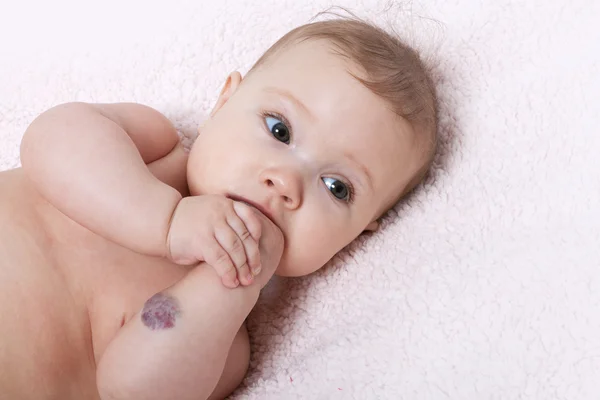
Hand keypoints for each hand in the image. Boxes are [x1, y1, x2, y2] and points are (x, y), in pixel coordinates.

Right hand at [166, 195, 281, 287]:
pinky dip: (228, 273)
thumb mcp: (210, 212)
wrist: (160, 221)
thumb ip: (226, 223)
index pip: (251, 220)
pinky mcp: (202, 241)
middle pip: (245, 238)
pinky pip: (221, 260)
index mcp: (226, 204)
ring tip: (246, 282)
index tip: (259, 251)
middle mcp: (222, 213)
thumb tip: (246, 245)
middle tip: (256, 272)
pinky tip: (230, 283)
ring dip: (242, 268)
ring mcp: (212, 226)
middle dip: (253, 257)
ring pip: (236, 250)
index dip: (257, 237)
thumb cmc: (186, 222)